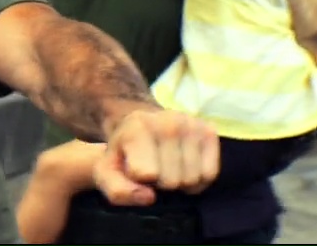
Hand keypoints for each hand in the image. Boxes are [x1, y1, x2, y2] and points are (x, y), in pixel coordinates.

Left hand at [90, 108, 219, 205]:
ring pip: (191, 179)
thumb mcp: (107, 174)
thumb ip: (118, 190)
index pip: (146, 174)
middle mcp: (167, 119)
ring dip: (179, 183)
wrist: (141, 130)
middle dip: (161, 184)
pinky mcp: (209, 131)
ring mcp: (191, 123)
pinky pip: (209, 175)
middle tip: (153, 170)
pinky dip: (197, 180)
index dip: (139, 181)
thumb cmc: (123, 156)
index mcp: (137, 125)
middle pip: (172, 181)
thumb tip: (149, 197)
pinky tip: (184, 169)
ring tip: (168, 168)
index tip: (134, 171)